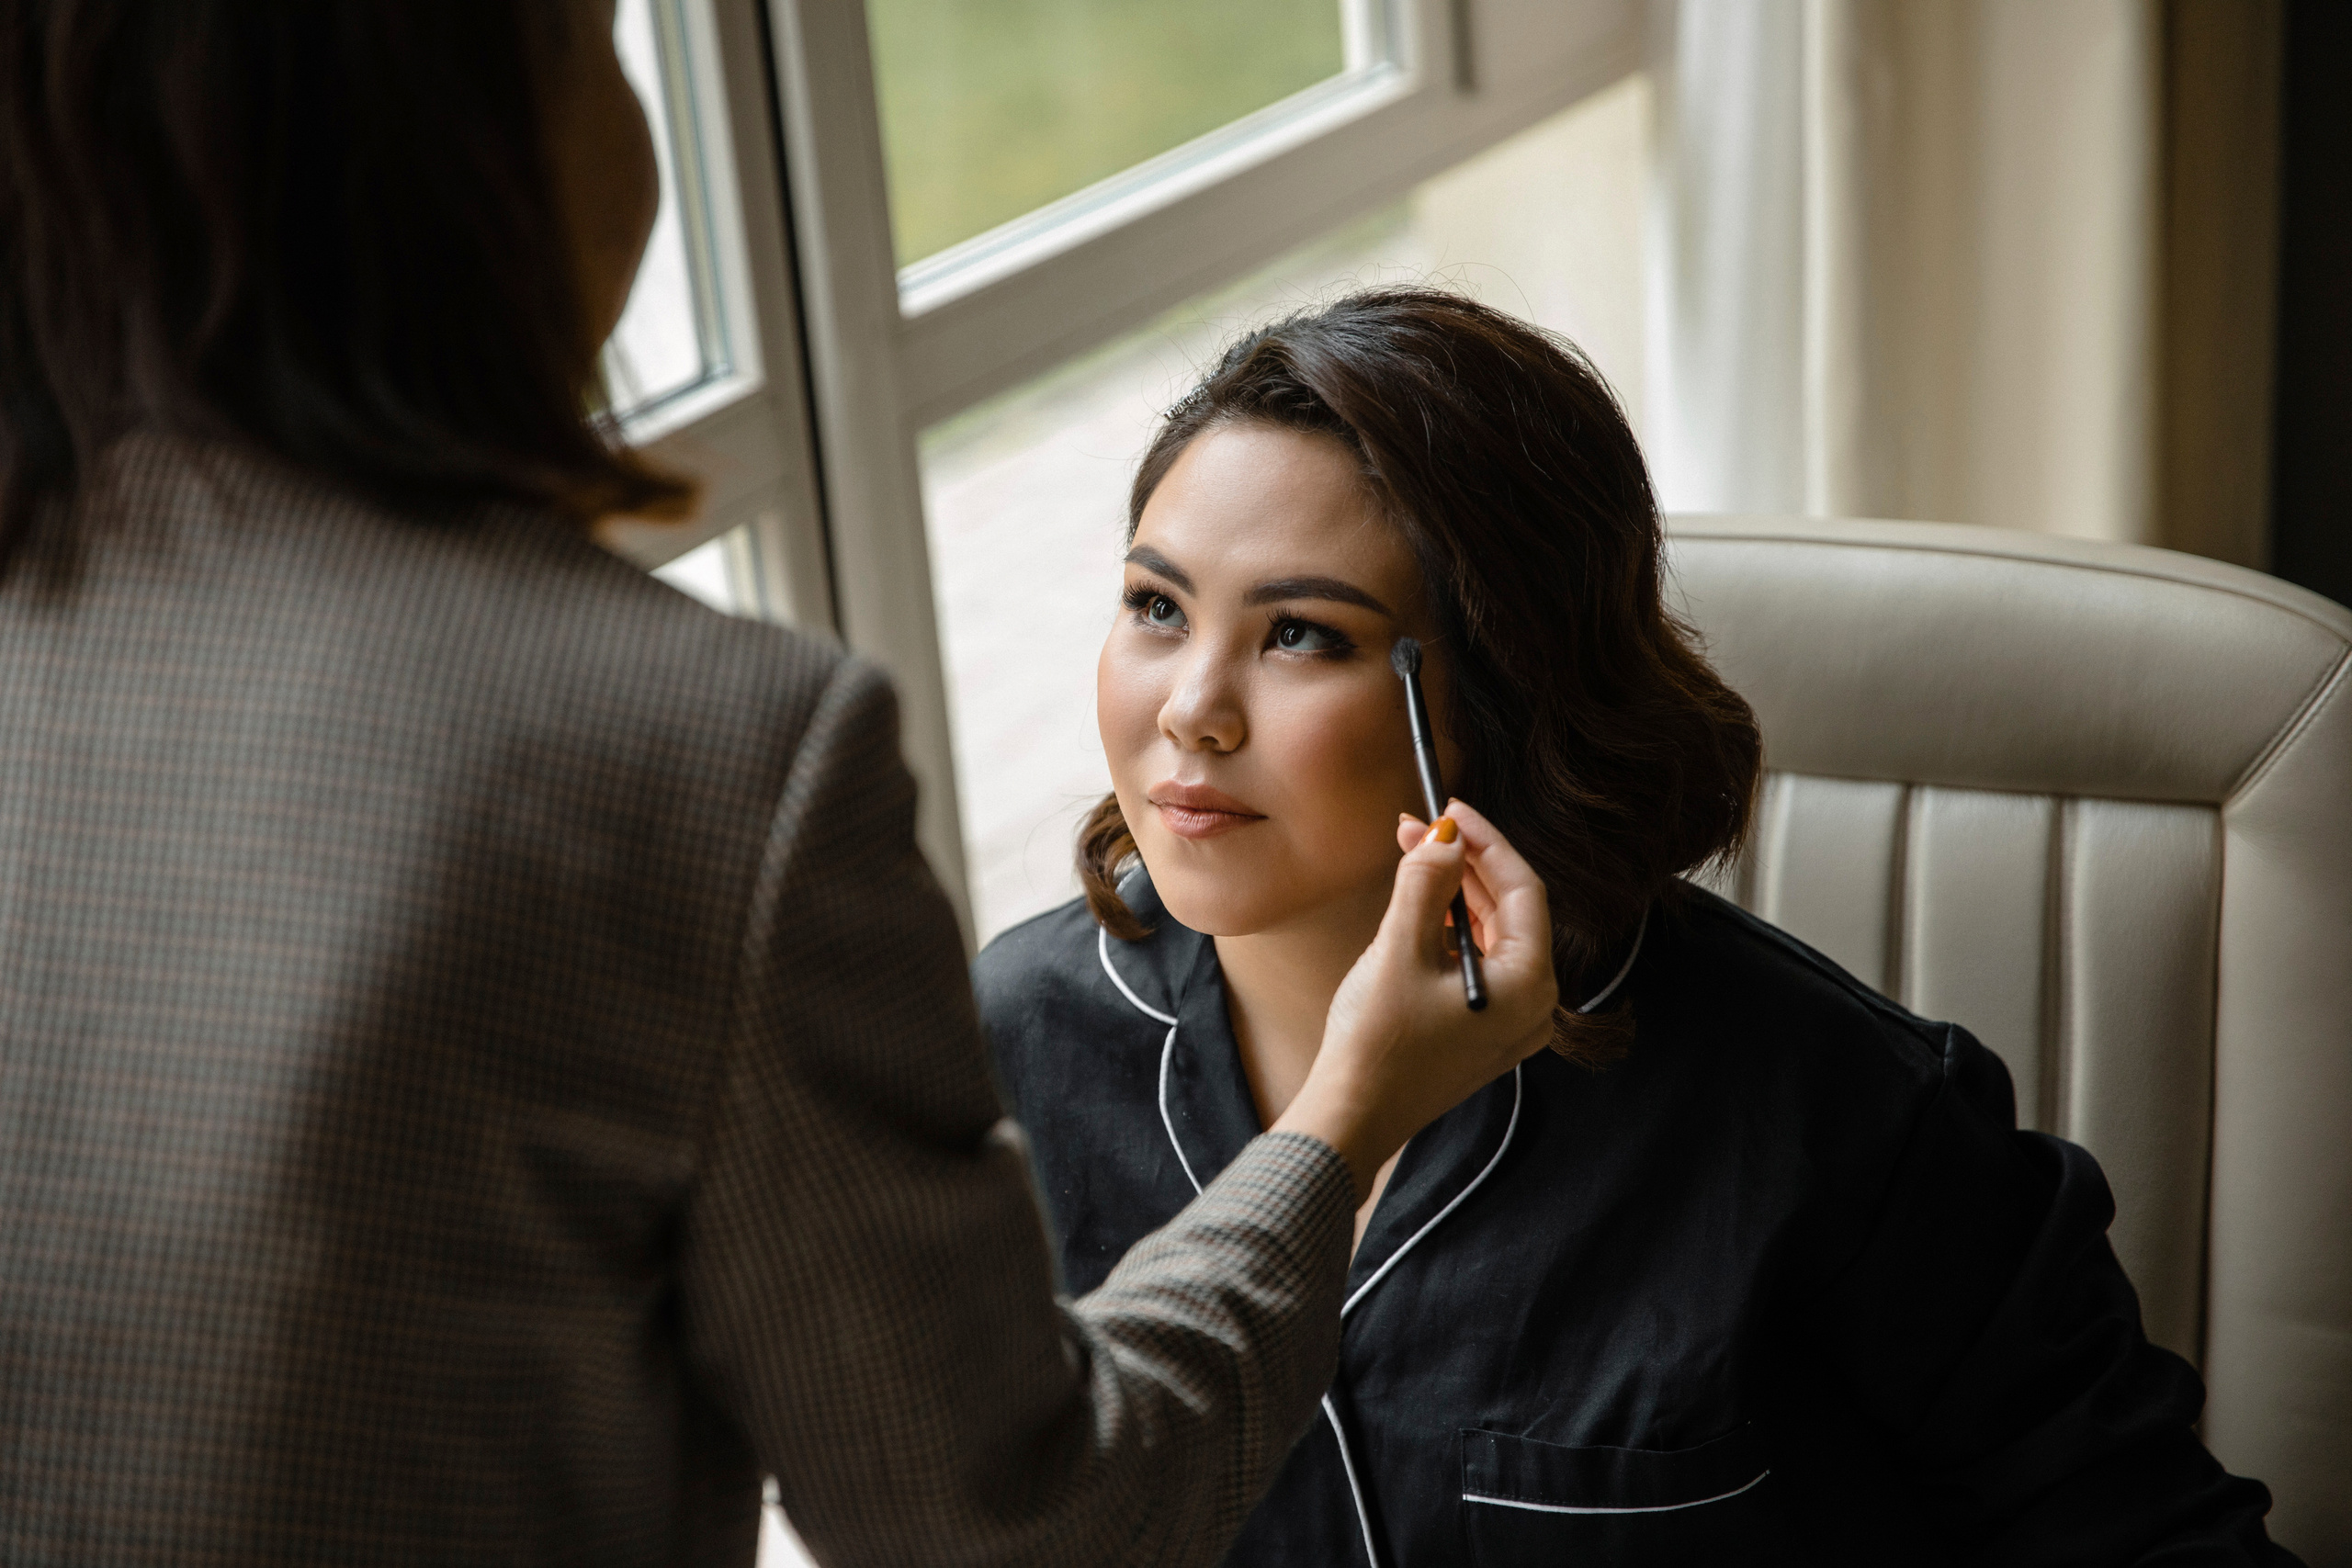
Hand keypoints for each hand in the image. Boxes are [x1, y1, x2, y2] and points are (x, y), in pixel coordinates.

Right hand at [1270, 800, 1557, 1203]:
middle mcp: (1532, 1005)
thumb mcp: (1400, 949)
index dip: (1486, 842)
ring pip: (1491, 935)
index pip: (1523, 889)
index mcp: (1529, 985)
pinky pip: (1477, 963)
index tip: (1449, 808)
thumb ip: (1426, 884)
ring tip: (1412, 856)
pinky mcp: (1480, 1030)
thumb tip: (1443, 837)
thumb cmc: (1377, 1043)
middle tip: (1419, 827)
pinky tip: (1418, 905)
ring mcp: (1507, 1021)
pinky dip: (1449, 929)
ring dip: (1454, 893)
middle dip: (1464, 864)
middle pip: (1509, 911)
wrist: (1351, 1117)